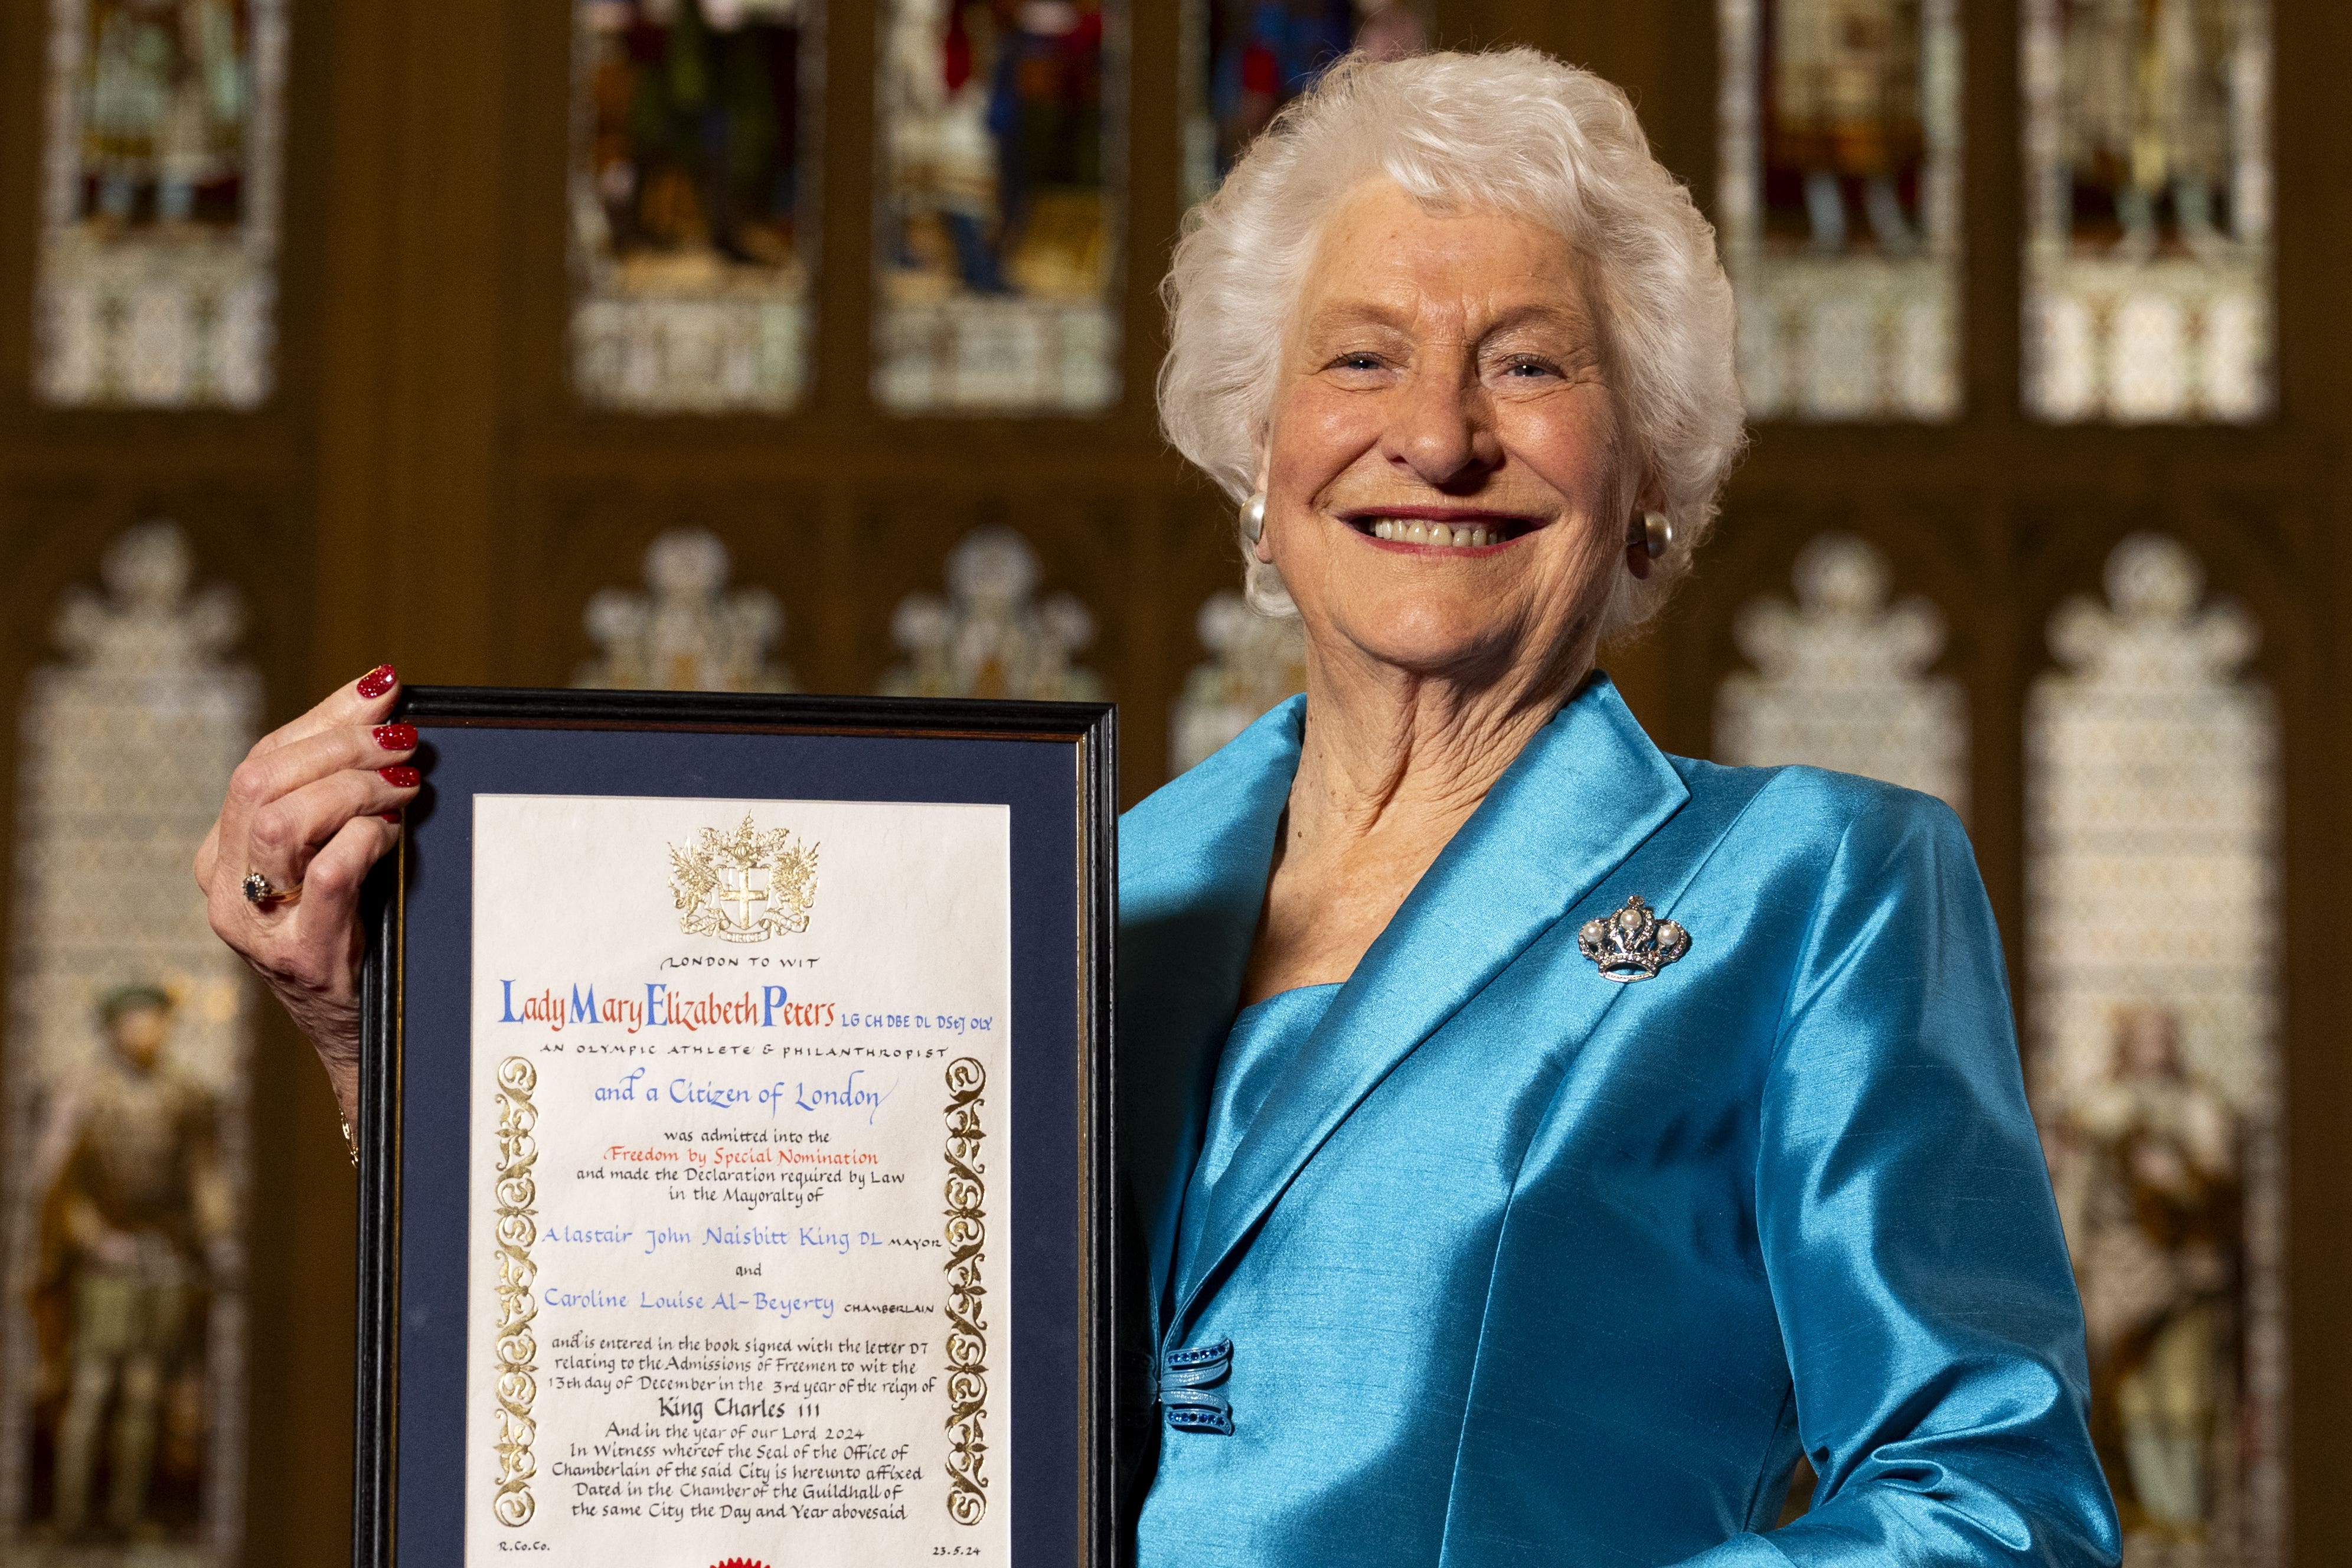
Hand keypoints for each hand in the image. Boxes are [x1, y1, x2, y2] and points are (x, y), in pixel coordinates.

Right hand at [196, 666, 418, 1128]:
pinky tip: (392, 834)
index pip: (261, 760)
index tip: (384, 689)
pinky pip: (326, 873)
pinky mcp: (300, 958)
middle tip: (404, 741)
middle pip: (261, 779)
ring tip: (405, 787)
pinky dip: (363, 840)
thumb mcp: (335, 856)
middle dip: (341, 745)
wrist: (366, 1040)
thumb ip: (338, 797)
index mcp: (224, 853)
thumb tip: (385, 708)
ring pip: (282, 819)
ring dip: (354, 789)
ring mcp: (255, 926)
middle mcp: (225, 886)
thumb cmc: (361, 936)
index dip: (325, 717)